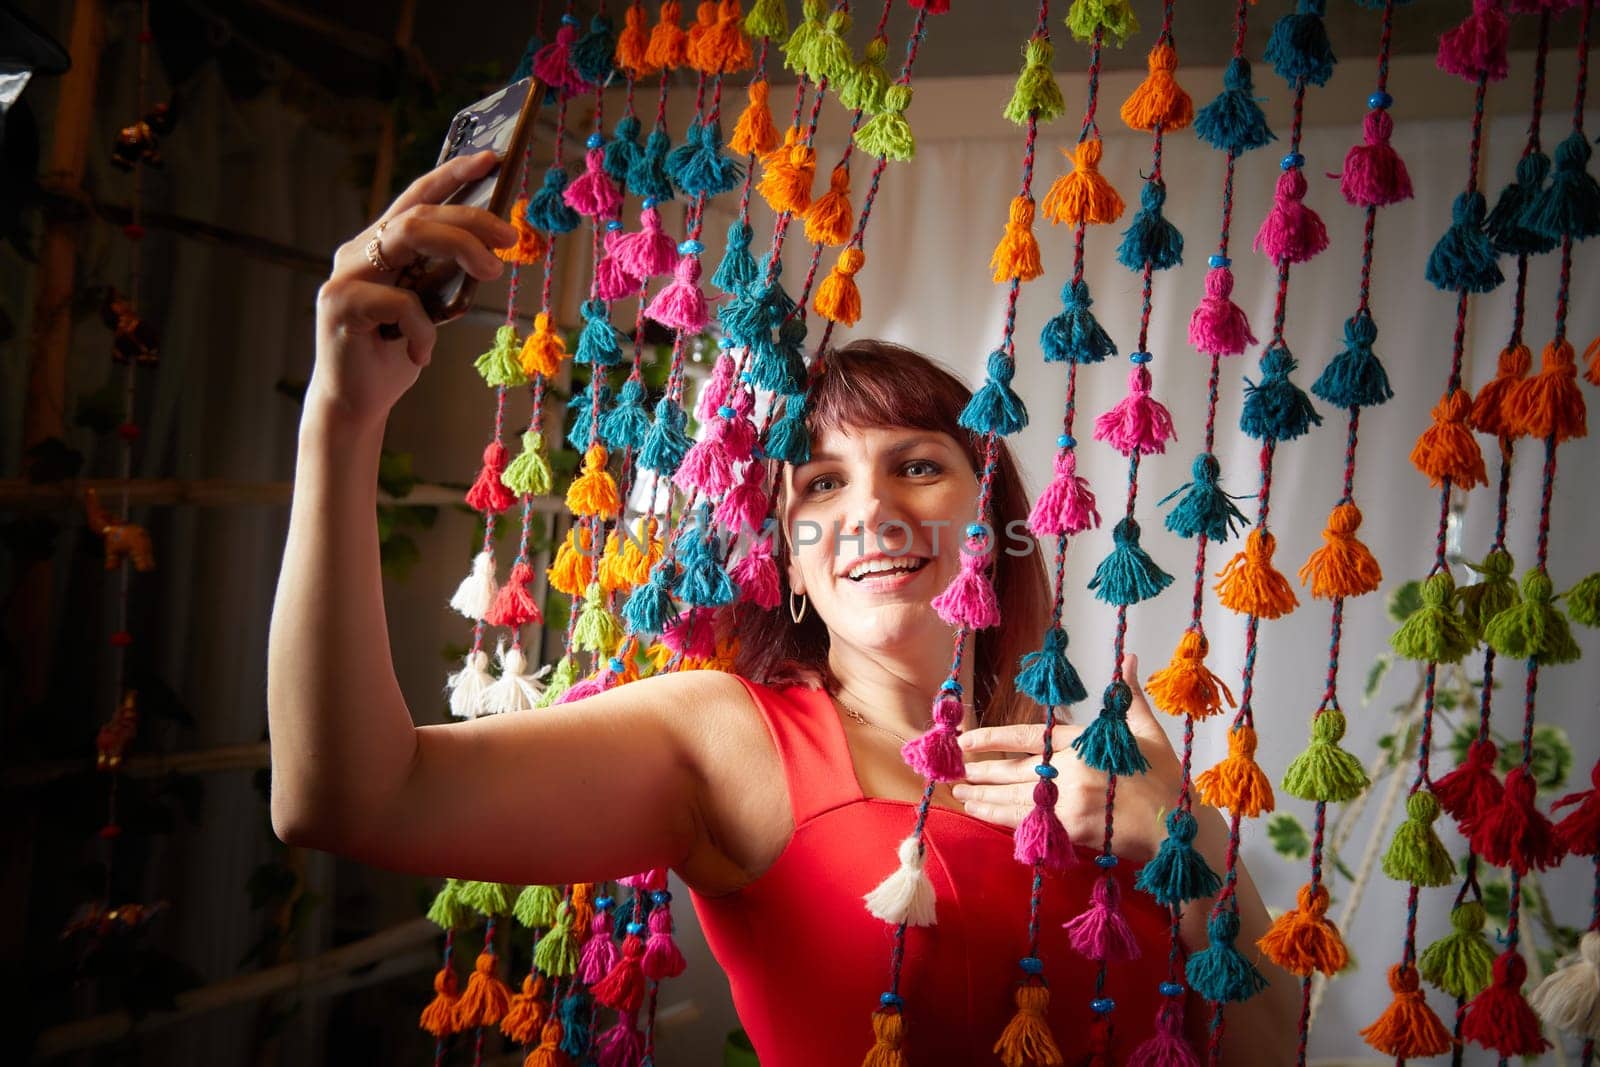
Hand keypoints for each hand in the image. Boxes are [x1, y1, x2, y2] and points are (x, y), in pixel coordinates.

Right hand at [310, 150, 516, 424]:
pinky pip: (399, 301)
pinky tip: (421, 354)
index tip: (492, 159)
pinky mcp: (339, 305)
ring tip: (492, 269)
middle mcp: (356, 252)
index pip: (416, 198)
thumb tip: (491, 248)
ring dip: (460, 247)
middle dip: (470, 218)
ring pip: (408, 236)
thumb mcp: (428, 308)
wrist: (356, 403)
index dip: (451, 174)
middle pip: (418, 214)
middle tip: (509, 236)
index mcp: (377, 246)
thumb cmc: (394, 353)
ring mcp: (344, 276)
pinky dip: (423, 328)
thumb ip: (442, 276)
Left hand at [952, 653, 1184, 861]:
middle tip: (954, 769)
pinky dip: (1000, 818)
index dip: (993, 737)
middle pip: (1014, 770)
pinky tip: (982, 814)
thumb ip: (1130, 696)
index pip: (1028, 736)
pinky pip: (1026, 823)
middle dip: (981, 770)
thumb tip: (1130, 659)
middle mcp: (1072, 769)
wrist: (1177, 826)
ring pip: (1014, 797)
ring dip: (983, 795)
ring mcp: (1070, 801)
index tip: (967, 739)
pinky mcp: (1071, 829)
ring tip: (960, 791)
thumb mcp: (1148, 732)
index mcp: (1085, 742)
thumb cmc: (1165, 778)